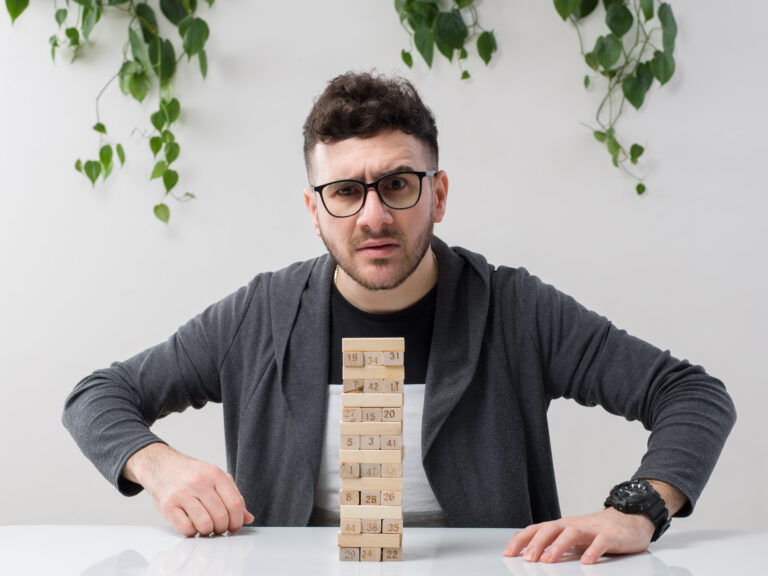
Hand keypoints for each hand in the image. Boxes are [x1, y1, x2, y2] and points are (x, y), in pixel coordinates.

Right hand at [123, 443, 254, 536]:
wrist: (161, 465)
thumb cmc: (191, 474)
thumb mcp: (215, 477)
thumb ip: (233, 496)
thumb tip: (248, 518)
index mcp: (215, 474)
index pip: (235, 504)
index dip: (238, 521)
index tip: (234, 527)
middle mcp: (200, 482)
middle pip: (221, 516)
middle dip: (223, 529)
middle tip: (219, 529)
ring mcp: (183, 494)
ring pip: (205, 524)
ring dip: (208, 532)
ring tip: (205, 527)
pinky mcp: (168, 505)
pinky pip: (186, 529)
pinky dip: (192, 532)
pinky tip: (192, 525)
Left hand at [502, 507, 654, 563]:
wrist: (630, 518)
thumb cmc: (597, 530)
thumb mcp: (572, 537)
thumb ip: (555, 544)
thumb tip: (531, 553)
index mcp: (562, 526)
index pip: (537, 529)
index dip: (521, 540)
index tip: (508, 553)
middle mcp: (574, 525)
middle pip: (551, 529)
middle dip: (536, 543)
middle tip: (527, 559)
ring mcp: (592, 529)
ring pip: (572, 533)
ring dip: (558, 546)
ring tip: (549, 560)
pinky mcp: (611, 536)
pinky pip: (600, 542)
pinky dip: (592, 551)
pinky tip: (586, 562)